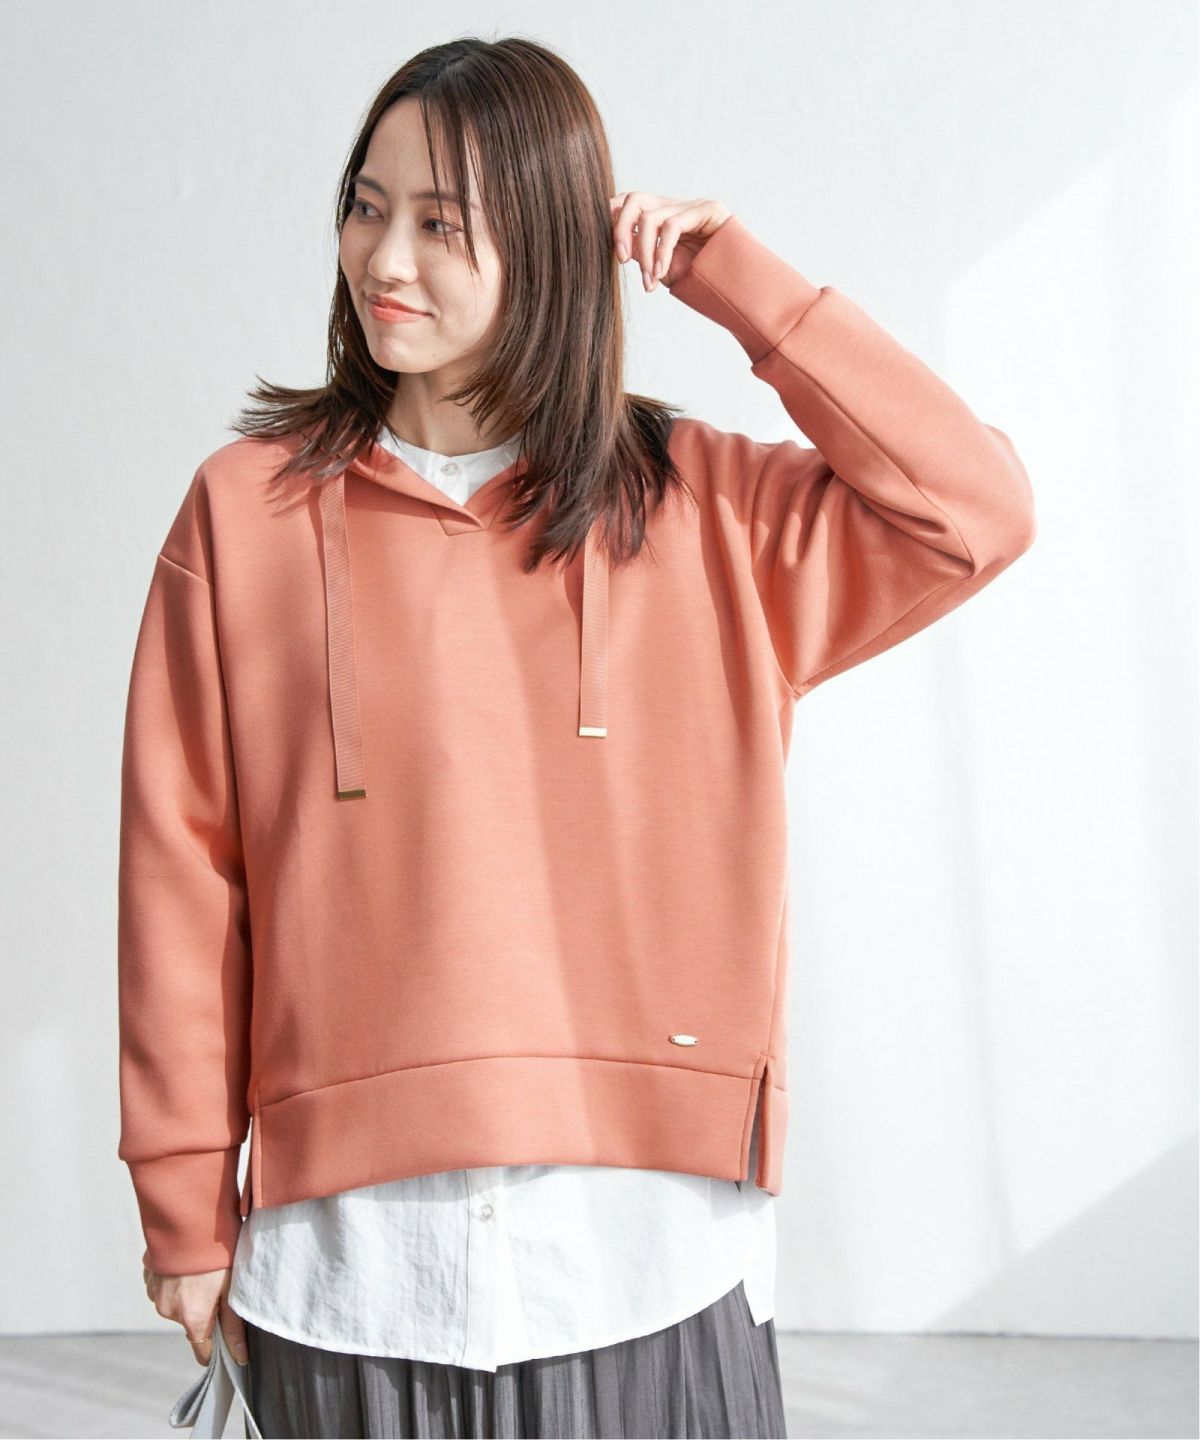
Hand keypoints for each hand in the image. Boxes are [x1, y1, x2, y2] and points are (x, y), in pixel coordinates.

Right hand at [143, 1249, 248, 1367]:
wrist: (189, 1215)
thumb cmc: (217, 1250)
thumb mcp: (232, 1287)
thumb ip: (234, 1326)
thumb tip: (240, 1358)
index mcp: (191, 1317)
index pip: (202, 1350)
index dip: (216, 1347)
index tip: (225, 1336)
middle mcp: (168, 1311)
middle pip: (191, 1323)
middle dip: (204, 1310)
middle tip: (219, 1283)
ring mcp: (155, 1293)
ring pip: (176, 1304)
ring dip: (188, 1293)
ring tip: (202, 1268)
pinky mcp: (149, 1276)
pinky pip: (164, 1287)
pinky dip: (175, 1280)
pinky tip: (186, 1262)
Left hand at [608, 192, 732, 292]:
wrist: (736, 287)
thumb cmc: (699, 281)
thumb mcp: (661, 269)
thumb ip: (641, 255)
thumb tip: (617, 248)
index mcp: (660, 215)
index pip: (627, 204)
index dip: (612, 220)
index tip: (611, 251)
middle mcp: (674, 205)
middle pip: (633, 199)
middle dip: (621, 230)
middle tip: (623, 261)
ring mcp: (691, 205)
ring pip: (651, 217)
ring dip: (644, 253)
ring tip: (649, 281)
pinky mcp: (708, 210)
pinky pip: (672, 227)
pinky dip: (661, 253)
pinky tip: (660, 274)